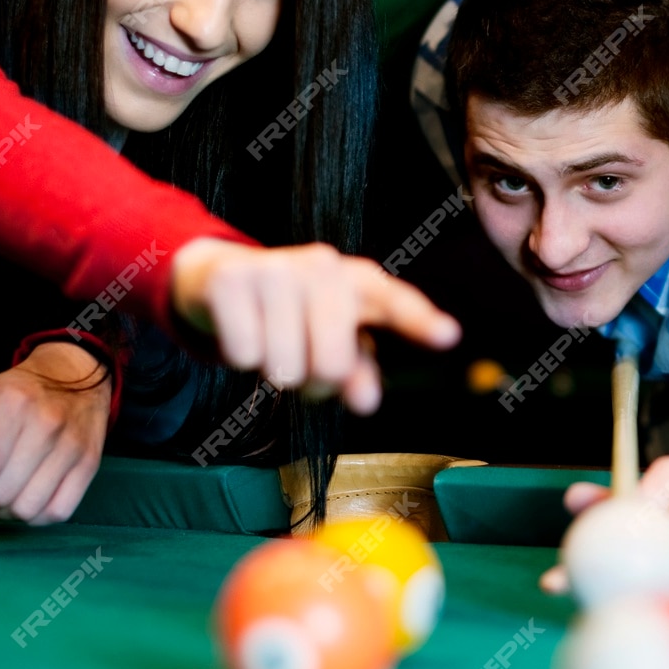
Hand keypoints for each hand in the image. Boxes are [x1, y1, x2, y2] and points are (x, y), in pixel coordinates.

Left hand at [0, 342, 112, 524]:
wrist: (78, 372)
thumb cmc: (24, 387)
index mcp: (15, 402)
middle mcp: (48, 425)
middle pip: (2, 492)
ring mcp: (72, 447)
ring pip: (27, 508)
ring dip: (3, 512)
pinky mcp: (89, 464)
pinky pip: (58, 511)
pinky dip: (34, 517)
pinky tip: (24, 501)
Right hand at [170, 238, 459, 411]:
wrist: (221, 277)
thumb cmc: (292, 314)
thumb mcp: (332, 339)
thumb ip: (357, 370)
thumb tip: (366, 401)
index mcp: (361, 282)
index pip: (396, 304)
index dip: (421, 321)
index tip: (448, 335)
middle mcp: (325, 266)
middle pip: (332, 364)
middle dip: (314, 382)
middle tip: (302, 364)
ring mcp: (278, 267)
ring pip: (284, 368)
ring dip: (273, 370)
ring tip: (270, 341)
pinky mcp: (232, 278)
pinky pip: (243, 355)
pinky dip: (240, 357)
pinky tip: (240, 330)